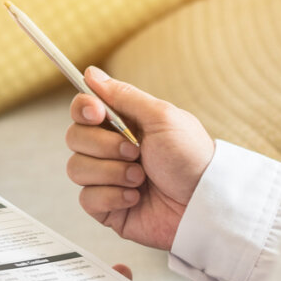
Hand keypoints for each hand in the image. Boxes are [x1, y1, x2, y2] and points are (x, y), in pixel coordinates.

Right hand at [65, 67, 214, 249]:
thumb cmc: (192, 158)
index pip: (83, 110)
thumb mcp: (162, 117)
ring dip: (111, 172)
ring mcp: (106, 179)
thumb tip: (91, 73)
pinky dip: (112, 196)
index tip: (97, 113)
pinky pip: (86, 199)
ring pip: (76, 169)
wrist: (205, 203)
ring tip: (140, 177)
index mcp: (123, 125)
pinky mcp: (106, 207)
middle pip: (74, 138)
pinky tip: (135, 197)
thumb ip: (124, 95)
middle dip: (104, 145)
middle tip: (135, 152)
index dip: (83, 109)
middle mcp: (110, 150)